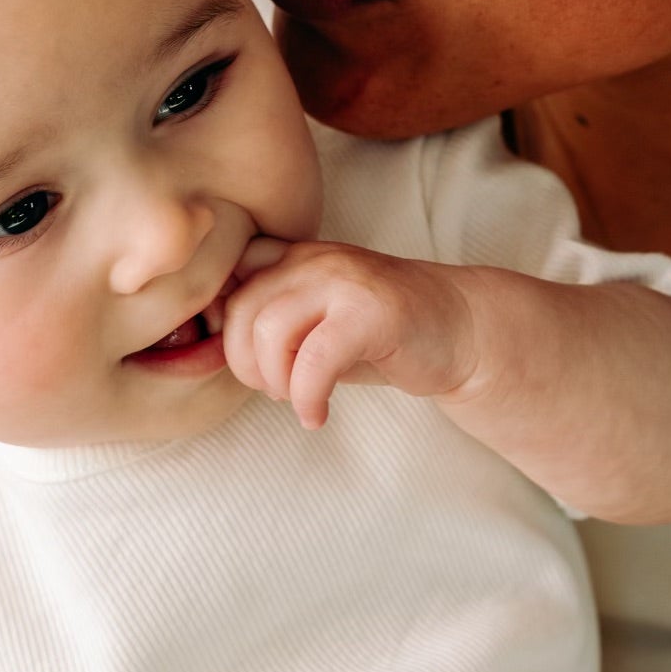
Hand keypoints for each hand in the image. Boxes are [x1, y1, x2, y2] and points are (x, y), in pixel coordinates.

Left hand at [223, 240, 475, 427]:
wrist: (462, 330)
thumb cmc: (380, 334)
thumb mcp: (316, 321)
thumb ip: (270, 321)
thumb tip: (208, 346)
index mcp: (297, 255)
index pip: (229, 276)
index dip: (220, 324)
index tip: (244, 360)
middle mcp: (316, 258)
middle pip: (241, 309)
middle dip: (245, 364)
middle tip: (273, 390)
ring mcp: (346, 280)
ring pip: (270, 330)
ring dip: (274, 381)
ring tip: (298, 399)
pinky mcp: (373, 312)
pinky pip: (314, 360)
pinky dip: (306, 398)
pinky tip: (317, 415)